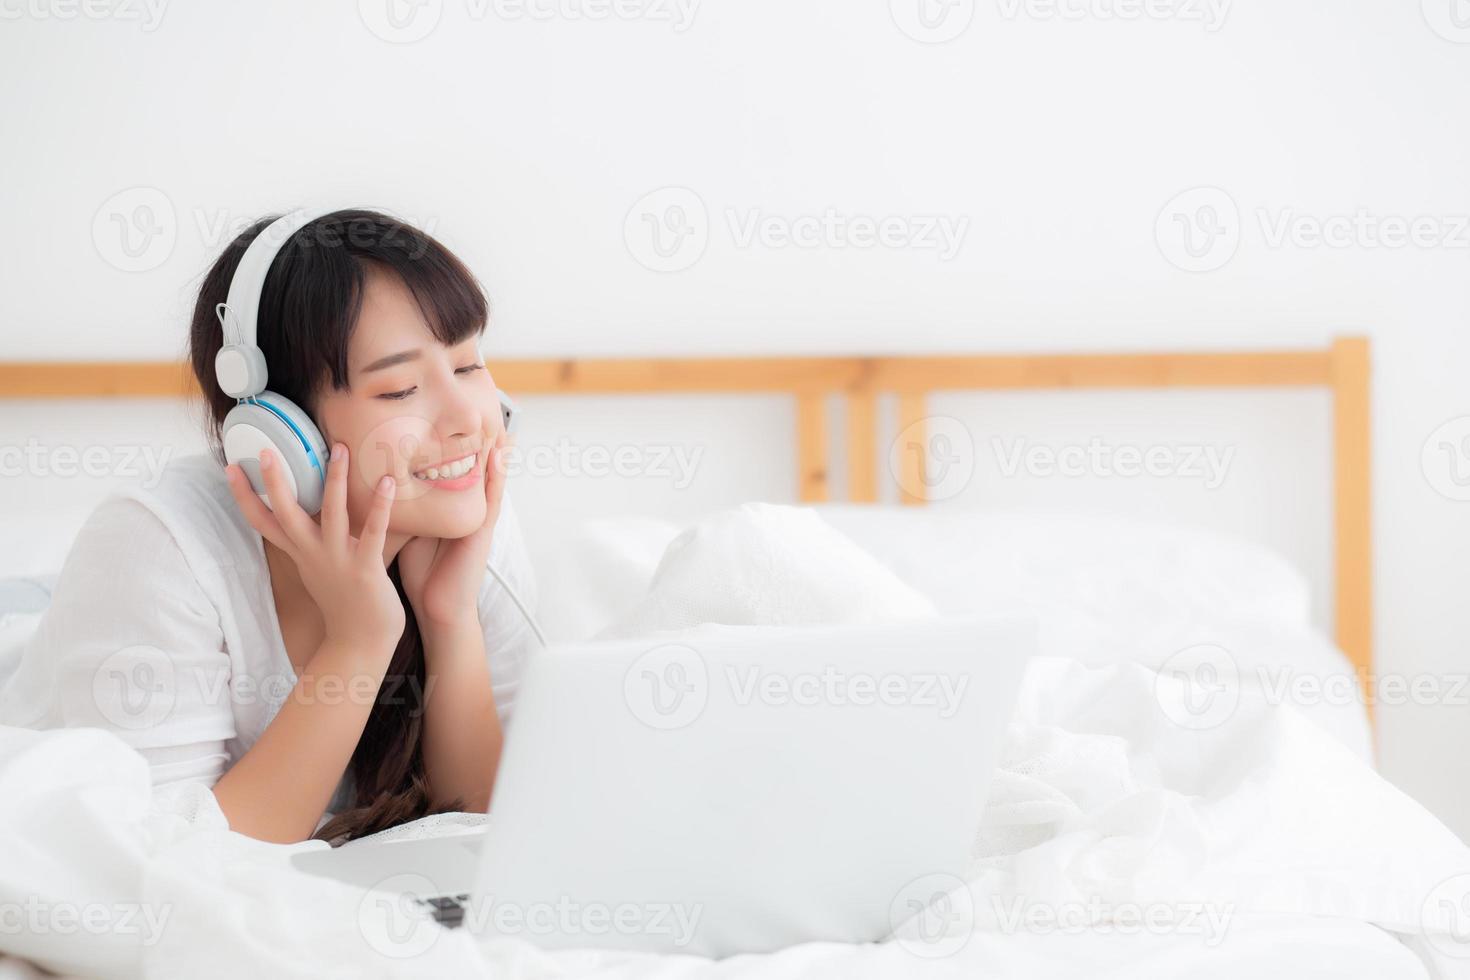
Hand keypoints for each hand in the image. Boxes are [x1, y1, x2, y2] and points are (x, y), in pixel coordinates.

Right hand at [225, 443, 404, 655]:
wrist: (360, 643)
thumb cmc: (345, 602)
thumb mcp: (320, 568)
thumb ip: (315, 543)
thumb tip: (317, 514)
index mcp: (300, 553)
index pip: (262, 521)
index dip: (244, 495)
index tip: (229, 466)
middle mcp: (313, 554)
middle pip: (286, 513)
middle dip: (276, 481)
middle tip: (267, 448)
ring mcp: (338, 560)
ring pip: (332, 513)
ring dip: (335, 479)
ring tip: (339, 448)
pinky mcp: (366, 568)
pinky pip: (373, 532)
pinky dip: (380, 506)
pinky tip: (388, 483)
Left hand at [398, 428, 509, 631]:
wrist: (438, 608)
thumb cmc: (423, 573)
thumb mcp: (411, 531)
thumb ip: (404, 509)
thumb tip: (380, 482)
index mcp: (450, 512)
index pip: (455, 472)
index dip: (458, 447)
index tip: (457, 419)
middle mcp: (467, 511)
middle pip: (476, 470)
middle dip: (481, 443)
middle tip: (484, 411)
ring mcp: (478, 519)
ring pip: (488, 478)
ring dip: (494, 451)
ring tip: (497, 421)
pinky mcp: (483, 530)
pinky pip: (493, 497)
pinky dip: (497, 475)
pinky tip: (499, 455)